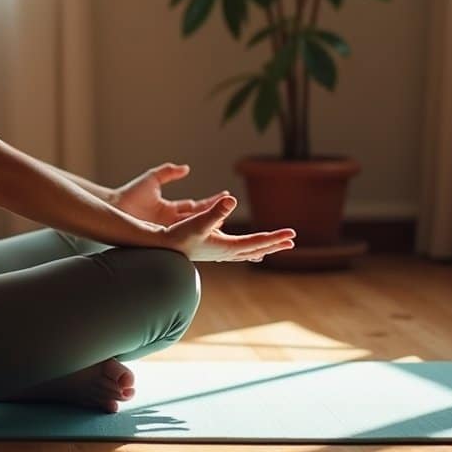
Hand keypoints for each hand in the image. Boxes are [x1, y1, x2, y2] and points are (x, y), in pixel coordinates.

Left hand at [113, 163, 222, 225]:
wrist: (113, 207)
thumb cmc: (130, 194)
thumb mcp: (152, 179)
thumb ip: (168, 172)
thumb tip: (186, 168)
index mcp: (169, 208)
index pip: (194, 206)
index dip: (210, 202)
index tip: (226, 196)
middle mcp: (171, 220)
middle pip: (197, 218)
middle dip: (215, 215)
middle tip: (232, 213)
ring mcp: (167, 229)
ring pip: (192, 228)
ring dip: (208, 226)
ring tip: (224, 224)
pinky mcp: (162, 235)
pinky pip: (182, 235)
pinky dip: (193, 233)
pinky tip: (206, 233)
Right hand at [158, 195, 296, 261]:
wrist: (159, 249)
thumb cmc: (176, 236)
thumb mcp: (197, 221)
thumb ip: (215, 211)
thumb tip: (231, 199)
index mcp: (227, 247)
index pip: (258, 242)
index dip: (275, 237)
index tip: (292, 234)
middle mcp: (226, 252)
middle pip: (257, 248)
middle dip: (274, 244)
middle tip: (292, 241)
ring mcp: (219, 252)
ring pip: (247, 251)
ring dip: (262, 247)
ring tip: (272, 246)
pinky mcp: (211, 250)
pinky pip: (236, 250)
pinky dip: (246, 249)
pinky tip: (245, 250)